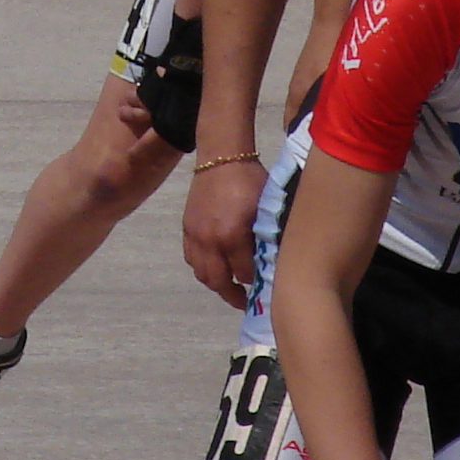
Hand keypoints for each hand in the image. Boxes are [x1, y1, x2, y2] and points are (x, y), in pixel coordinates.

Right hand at [181, 154, 265, 306]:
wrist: (222, 157)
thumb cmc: (251, 181)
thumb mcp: (265, 210)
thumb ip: (266, 239)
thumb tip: (273, 264)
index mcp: (232, 236)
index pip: (244, 274)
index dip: (255, 283)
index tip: (266, 287)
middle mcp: (210, 240)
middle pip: (219, 282)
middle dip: (233, 295)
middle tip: (245, 301)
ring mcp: (195, 235)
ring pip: (202, 274)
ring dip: (216, 284)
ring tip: (230, 286)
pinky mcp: (186, 229)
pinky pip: (191, 259)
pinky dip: (203, 268)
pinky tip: (215, 266)